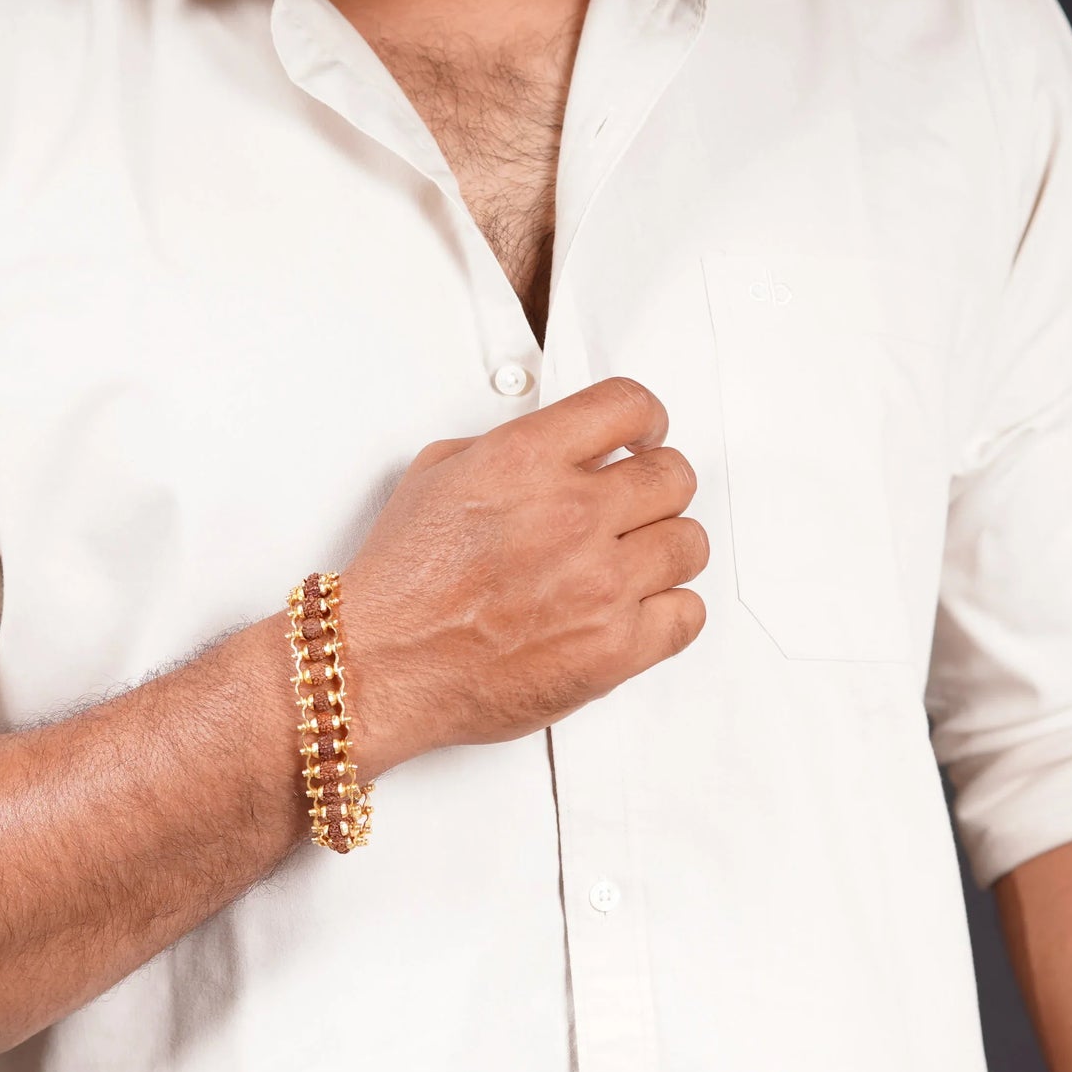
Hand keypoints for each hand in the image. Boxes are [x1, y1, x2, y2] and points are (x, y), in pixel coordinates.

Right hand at [341, 376, 707, 773]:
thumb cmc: (401, 583)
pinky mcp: (614, 648)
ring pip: (690, 543)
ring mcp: (599, 584)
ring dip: (665, 548)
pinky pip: (688, 614)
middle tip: (638, 505)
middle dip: (656, 487)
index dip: (647, 420)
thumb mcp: (439, 474)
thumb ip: (511, 449)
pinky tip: (639, 608)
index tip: (645, 436)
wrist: (380, 665)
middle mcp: (571, 515)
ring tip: (634, 562)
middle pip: (674, 475)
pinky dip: (669, 610)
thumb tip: (560, 446)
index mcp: (527, 461)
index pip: (629, 406)